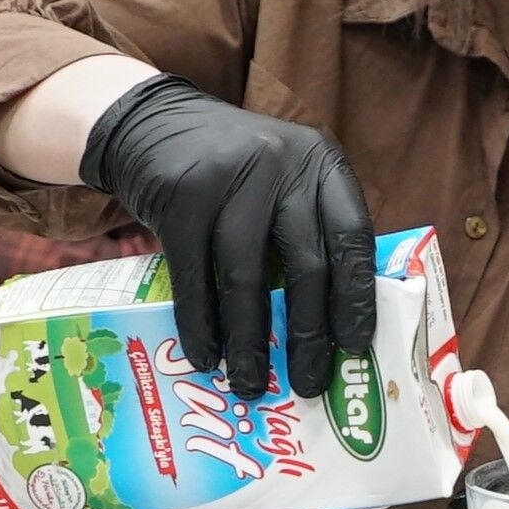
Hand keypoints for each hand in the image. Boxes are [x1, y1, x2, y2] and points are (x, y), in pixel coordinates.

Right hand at [79, 74, 374, 397]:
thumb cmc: (234, 172)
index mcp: (322, 165)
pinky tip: (205, 357)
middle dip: (306, 335)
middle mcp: (283, 166)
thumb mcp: (284, 179)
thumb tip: (332, 328)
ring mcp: (230, 178)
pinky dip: (200, 324)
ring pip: (246, 277)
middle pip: (305, 265)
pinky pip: (194, 276)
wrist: (152, 123)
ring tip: (249, 384)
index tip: (354, 348)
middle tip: (308, 384)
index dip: (357, 297)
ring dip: (248, 341)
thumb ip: (310, 230)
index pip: (354, 238)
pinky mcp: (181, 197)